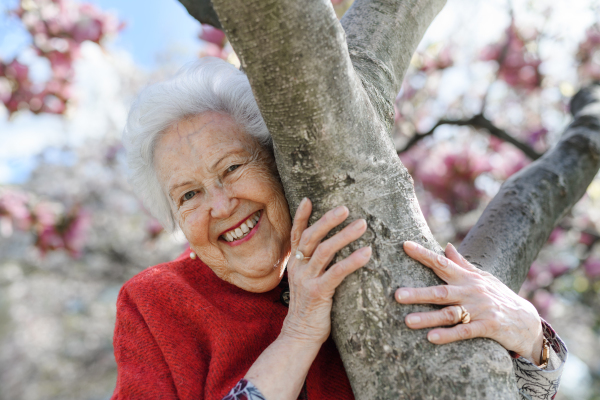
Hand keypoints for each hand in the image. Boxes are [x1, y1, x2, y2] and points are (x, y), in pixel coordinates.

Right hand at [280, 198, 370, 346]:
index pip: (296, 235)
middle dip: (328, 220)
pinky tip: (366, 253)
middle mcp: (298, 269)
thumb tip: (331, 247)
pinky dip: (352, 260)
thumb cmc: (310, 307)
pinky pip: (336, 272)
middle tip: (346, 208)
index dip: (300, 217)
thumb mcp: (307, 281)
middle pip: (311, 237)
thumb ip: (315, 264)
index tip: (307, 200)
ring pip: (324, 251)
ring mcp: (306, 280)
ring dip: (344, 235)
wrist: (300, 335)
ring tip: (362, 224)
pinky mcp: (318, 293)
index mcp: (295, 264)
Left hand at [396, 241, 543, 364]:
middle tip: (396, 295)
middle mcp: (471, 291)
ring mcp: (480, 309)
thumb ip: (462, 264)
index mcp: (467, 278)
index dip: (423, 254)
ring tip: (407, 321)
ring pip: (449, 313)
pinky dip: (449, 335)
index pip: (442, 263)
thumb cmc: (499, 297)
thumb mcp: (482, 278)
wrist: (529, 322)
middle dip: (418, 293)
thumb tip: (446, 246)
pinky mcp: (489, 327)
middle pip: (441, 291)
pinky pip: (465, 332)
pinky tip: (432, 338)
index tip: (405, 245)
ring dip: (428, 318)